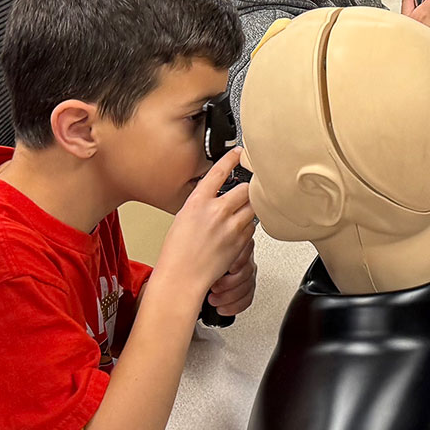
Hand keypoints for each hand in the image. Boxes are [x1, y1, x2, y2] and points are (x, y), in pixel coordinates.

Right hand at [157, 147, 254, 302]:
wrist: (182, 277)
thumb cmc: (177, 253)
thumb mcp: (183, 218)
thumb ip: (201, 204)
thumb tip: (215, 198)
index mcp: (197, 202)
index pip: (219, 171)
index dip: (231, 159)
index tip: (239, 152)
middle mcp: (216, 211)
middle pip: (245, 188)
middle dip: (248, 187)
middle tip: (248, 187)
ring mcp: (230, 227)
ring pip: (253, 206)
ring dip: (251, 206)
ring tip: (244, 210)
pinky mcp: (240, 242)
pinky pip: (252, 227)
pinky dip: (249, 225)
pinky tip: (239, 229)